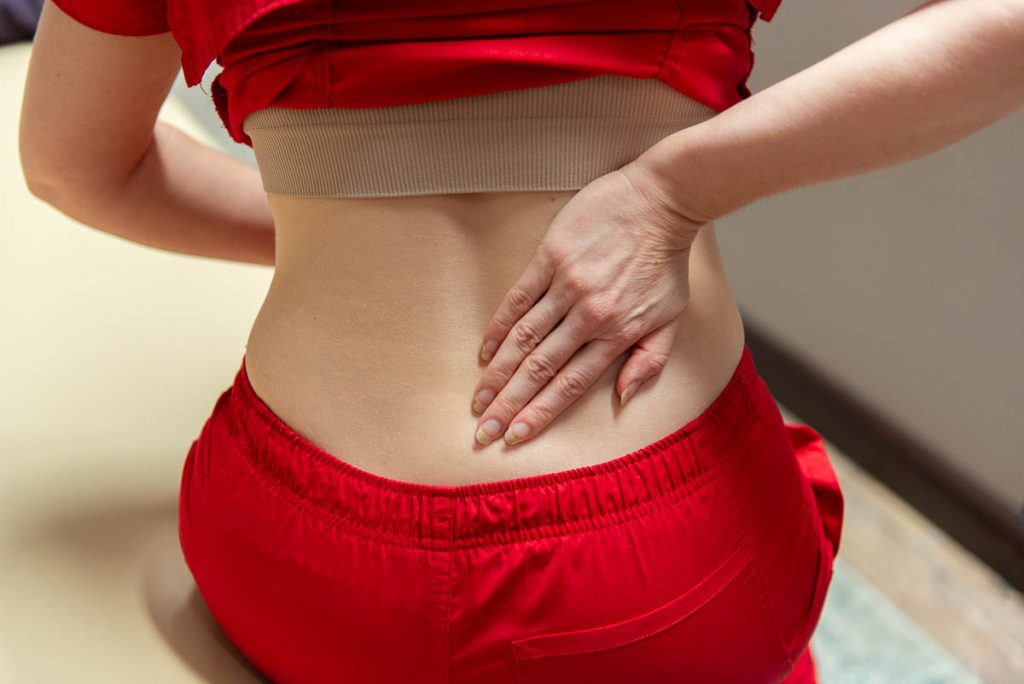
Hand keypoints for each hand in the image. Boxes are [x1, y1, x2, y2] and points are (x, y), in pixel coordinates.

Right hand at [471, 162, 706, 446]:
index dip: (540, 413)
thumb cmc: (667, 262)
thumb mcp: (671, 318)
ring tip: (478, 399)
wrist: (662, 200)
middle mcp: (589, 315)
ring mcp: (568, 286)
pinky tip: (485, 350)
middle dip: (510, 403)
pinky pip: (519, 298)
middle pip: (541, 368)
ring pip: (525, 339)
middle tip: (484, 430)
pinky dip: (499, 326)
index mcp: (617, 334)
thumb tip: (622, 395)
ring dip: (498, 373)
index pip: (571, 384)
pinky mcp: (551, 257)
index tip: (516, 436)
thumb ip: (649, 360)